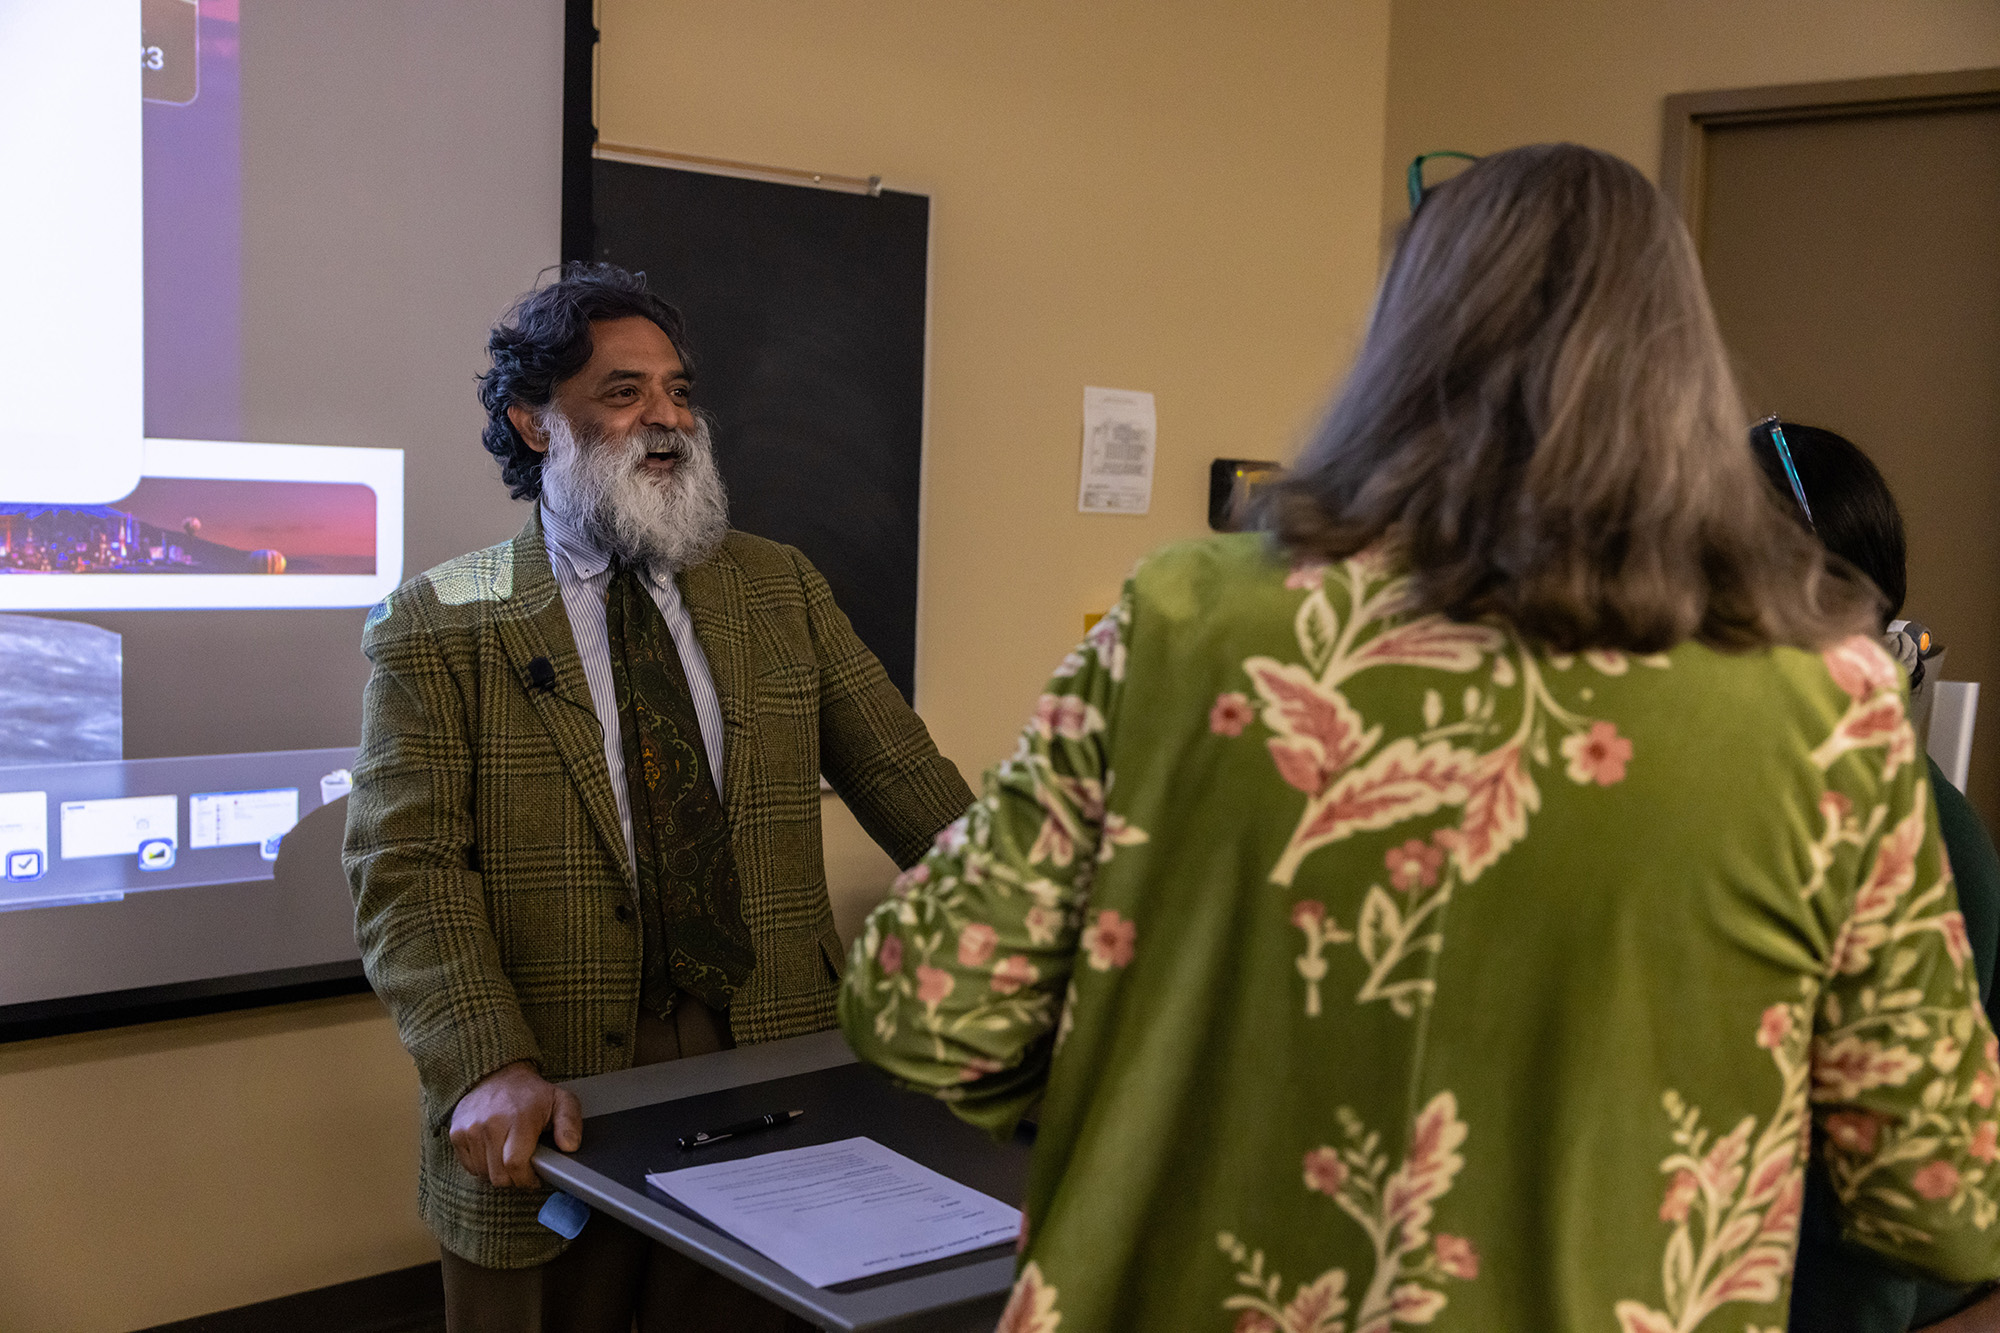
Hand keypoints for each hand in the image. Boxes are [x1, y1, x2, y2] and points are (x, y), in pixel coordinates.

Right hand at [448, 1061, 582, 1187]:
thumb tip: (569, 1146)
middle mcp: (490, 1124)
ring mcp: (470, 1129)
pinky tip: (493, 1151)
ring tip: (508, 1156)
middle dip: (514, 1179)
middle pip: (498, 1175)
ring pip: (483, 1173)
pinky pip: (469, 1166)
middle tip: (523, 1168)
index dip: (527, 1179)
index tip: (534, 1178)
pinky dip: (482, 1165)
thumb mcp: (561, 1100)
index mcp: (519, 1118)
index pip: (515, 1165)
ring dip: (497, 1172)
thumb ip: (570, 1123)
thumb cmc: (531, 1093)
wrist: (497, 1074)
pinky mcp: (456, 1133)